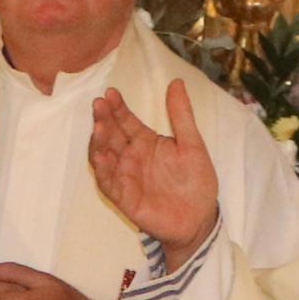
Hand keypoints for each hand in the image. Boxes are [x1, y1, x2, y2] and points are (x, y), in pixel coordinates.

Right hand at [89, 80, 220, 252]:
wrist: (200, 218)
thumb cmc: (196, 181)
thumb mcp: (192, 144)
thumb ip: (182, 115)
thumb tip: (177, 81)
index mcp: (145, 141)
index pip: (126, 120)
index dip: (118, 107)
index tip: (111, 93)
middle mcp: (131, 157)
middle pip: (111, 135)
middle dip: (104, 120)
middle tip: (99, 104)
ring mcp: (125, 176)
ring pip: (104, 156)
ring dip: (99, 142)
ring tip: (98, 128)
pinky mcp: (124, 197)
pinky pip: (109, 183)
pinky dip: (103, 171)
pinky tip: (102, 158)